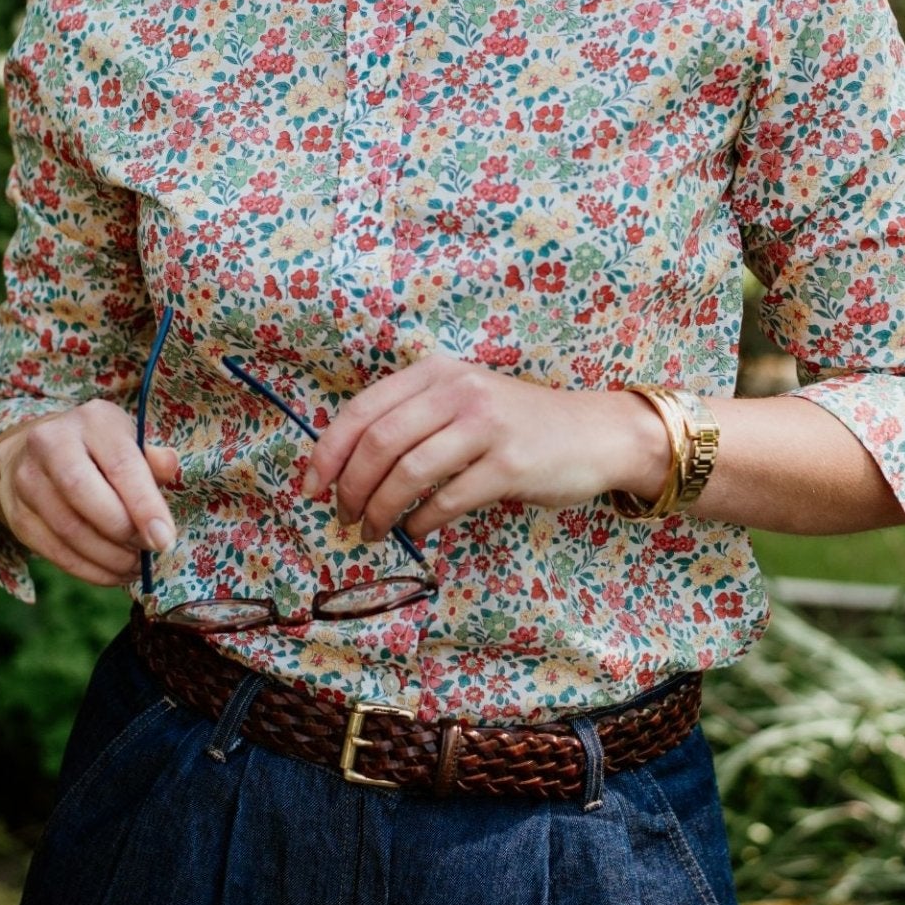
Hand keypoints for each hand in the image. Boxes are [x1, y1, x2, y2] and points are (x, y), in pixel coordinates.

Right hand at [0, 402, 179, 588]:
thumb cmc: (99, 451)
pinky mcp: (16, 513)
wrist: (35, 451)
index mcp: (92, 420)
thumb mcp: (128, 443)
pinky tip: (112, 573)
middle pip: (84, 494)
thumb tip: (169, 465)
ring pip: (67, 529)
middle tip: (149, 551)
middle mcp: (50, 443)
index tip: (164, 539)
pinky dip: (88, 570)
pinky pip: (52, 551)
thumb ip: (151, 459)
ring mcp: (26, 478)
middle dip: (123, 531)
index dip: (145, 506)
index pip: (121, 464)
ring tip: (134, 565)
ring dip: (107, 557)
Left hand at [297, 354, 669, 543]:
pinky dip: (422, 522)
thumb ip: (412, 421)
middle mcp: (458, 391)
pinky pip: (446, 500)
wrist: (594, 433)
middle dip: (351, 489)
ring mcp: (486, 426)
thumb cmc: (517, 425)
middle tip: (346, 519)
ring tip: (375, 531)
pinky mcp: (509, 465)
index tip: (310, 489)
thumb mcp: (462, 403)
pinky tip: (417, 531)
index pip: (362, 410)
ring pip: (408, 473)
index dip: (327, 453)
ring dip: (381, 511)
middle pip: (379, 443)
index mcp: (436, 372)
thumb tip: (344, 469)